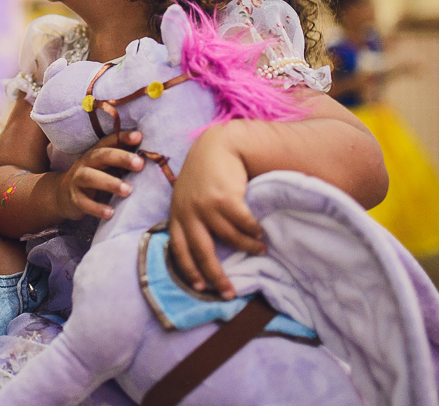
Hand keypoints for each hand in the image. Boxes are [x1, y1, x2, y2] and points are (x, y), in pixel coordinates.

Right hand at [54, 131, 143, 220]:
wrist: (63, 195)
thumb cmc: (96, 179)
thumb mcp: (108, 168)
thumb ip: (125, 163)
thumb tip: (153, 159)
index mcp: (97, 152)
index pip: (110, 141)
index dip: (124, 137)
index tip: (140, 136)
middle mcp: (86, 162)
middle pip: (102, 156)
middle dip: (121, 158)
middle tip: (140, 164)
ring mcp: (78, 179)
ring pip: (91, 177)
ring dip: (110, 183)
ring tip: (128, 191)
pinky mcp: (74, 198)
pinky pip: (84, 202)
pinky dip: (97, 208)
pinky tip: (110, 213)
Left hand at [167, 123, 264, 299]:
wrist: (217, 145)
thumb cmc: (204, 173)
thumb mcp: (188, 195)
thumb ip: (191, 217)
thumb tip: (203, 248)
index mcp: (177, 215)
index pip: (179, 250)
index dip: (189, 270)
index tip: (200, 287)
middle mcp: (189, 213)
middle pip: (203, 253)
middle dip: (216, 276)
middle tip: (229, 292)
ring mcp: (206, 207)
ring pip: (230, 238)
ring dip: (248, 247)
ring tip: (259, 249)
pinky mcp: (225, 199)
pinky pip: (244, 224)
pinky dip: (254, 231)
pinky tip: (261, 232)